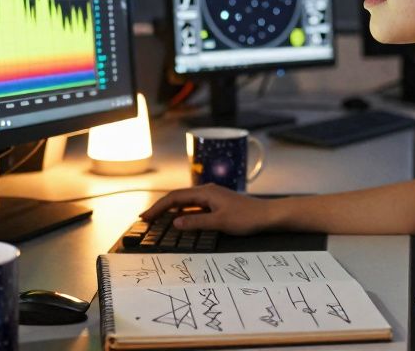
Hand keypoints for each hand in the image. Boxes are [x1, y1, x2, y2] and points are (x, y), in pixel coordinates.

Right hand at [140, 184, 275, 234]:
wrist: (268, 215)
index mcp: (205, 192)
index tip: (146, 217)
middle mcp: (207, 191)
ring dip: (170, 209)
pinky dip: (182, 212)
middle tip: (146, 219)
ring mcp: (212, 196)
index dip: (158, 207)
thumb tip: (174, 223)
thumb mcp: (220, 223)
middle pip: (178, 197)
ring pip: (185, 201)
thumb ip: (196, 223)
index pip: (175, 197)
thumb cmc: (247, 218)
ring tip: (157, 219)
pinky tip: (179, 220)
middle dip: (161, 207)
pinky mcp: (217, 203)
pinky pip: (194, 206)